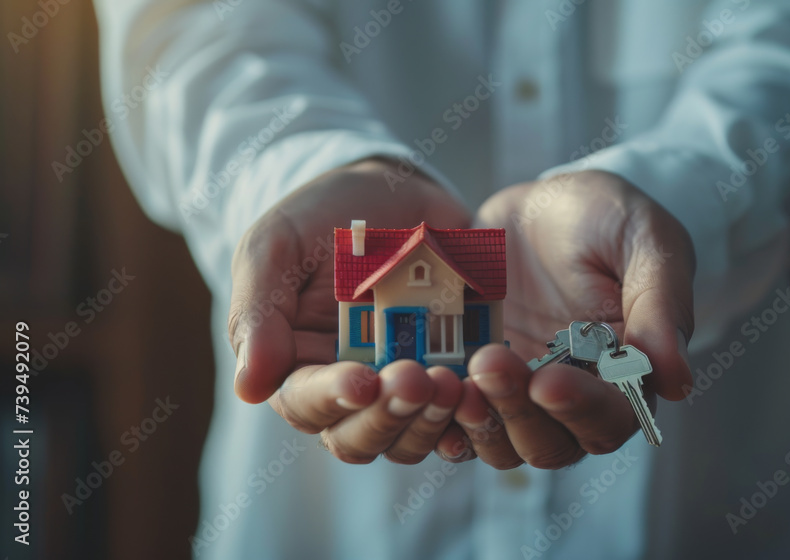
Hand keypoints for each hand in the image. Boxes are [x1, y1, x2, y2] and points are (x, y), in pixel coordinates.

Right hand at [228, 158, 471, 463]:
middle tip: (415, 379)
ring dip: (430, 422)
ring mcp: (405, 386)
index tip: (361, 380)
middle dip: (388, 415)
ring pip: (412, 438)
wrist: (394, 191)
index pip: (306, 404)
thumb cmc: (322, 217)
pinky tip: (483, 397)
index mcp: (299, 366)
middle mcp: (352, 391)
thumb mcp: (277, 247)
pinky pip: (462, 418)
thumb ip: (258, 311)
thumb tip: (248, 387)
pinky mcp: (454, 374)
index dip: (332, 398)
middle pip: (360, 438)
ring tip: (453, 384)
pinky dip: (472, 417)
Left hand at [435, 171, 694, 468]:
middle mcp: (572, 398)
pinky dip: (435, 413)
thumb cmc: (608, 218)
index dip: (580, 409)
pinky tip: (418, 383)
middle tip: (491, 362)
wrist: (544, 204)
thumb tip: (678, 382)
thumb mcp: (645, 241)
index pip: (612, 419)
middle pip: (551, 445)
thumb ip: (661, 306)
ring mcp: (517, 394)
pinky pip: (452, 418)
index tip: (548, 379)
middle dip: (518, 412)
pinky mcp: (470, 380)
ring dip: (475, 421)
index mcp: (625, 376)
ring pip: (499, 443)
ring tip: (451, 377)